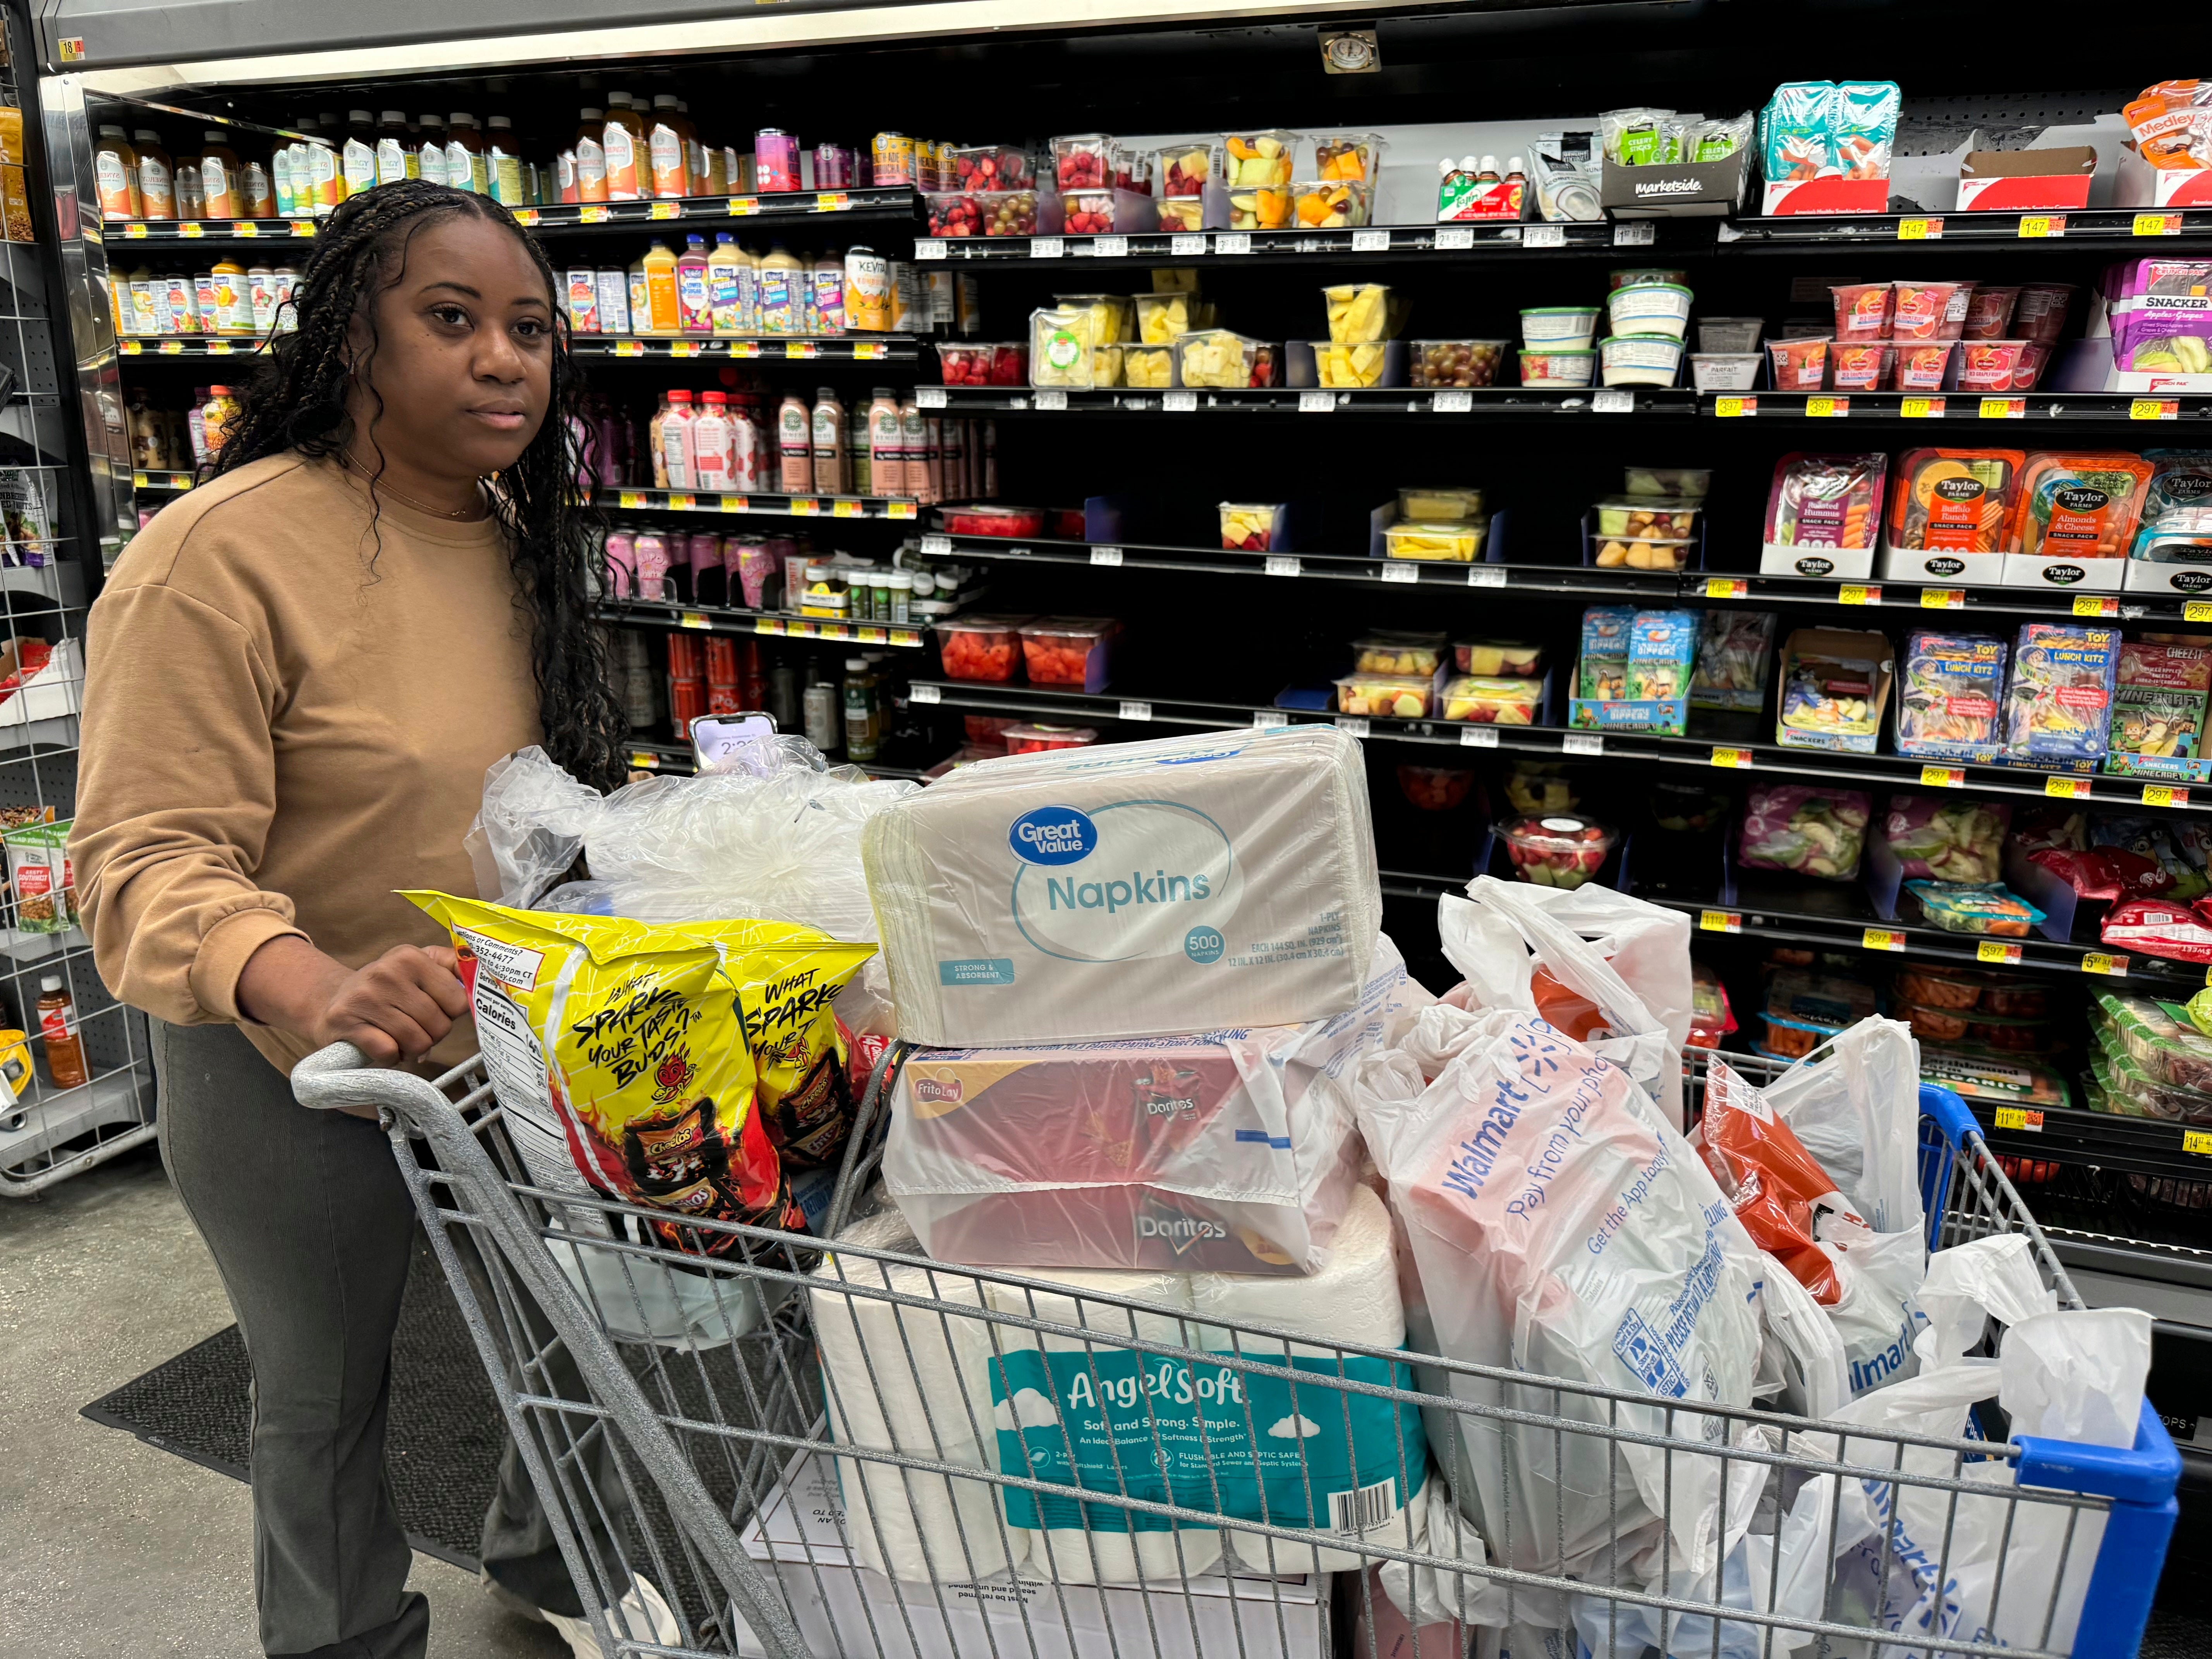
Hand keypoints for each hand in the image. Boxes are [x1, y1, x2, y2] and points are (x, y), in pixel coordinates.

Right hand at [238, 935, 468, 1066]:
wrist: (329, 1001)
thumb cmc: (385, 991)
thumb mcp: (416, 968)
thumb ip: (451, 969)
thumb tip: (482, 976)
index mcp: (410, 957)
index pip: (457, 1001)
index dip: (450, 1015)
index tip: (435, 1013)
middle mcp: (387, 972)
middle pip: (439, 1025)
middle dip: (431, 1035)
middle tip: (414, 1029)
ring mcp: (365, 997)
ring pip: (417, 1041)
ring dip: (411, 1049)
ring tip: (398, 1037)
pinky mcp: (345, 1022)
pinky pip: (389, 1052)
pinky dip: (390, 1057)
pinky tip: (382, 1046)